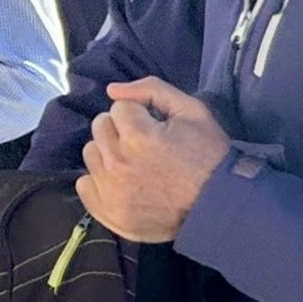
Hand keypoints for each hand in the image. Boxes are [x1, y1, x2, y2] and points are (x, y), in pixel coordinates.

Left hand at [76, 78, 231, 242]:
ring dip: (108, 152)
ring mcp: (110, 190)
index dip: (139, 113)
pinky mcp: (107, 212)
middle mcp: (118, 162)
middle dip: (121, 129)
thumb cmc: (209, 156)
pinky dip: (99, 180)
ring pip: (91, 153)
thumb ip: (152, 90)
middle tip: (145, 144)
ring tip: (135, 163)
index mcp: (138, 136)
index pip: (119, 107)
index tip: (155, 127)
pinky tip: (122, 181)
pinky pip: (84, 185)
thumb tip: (112, 90)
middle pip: (100, 127)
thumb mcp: (192, 111)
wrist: (218, 205)